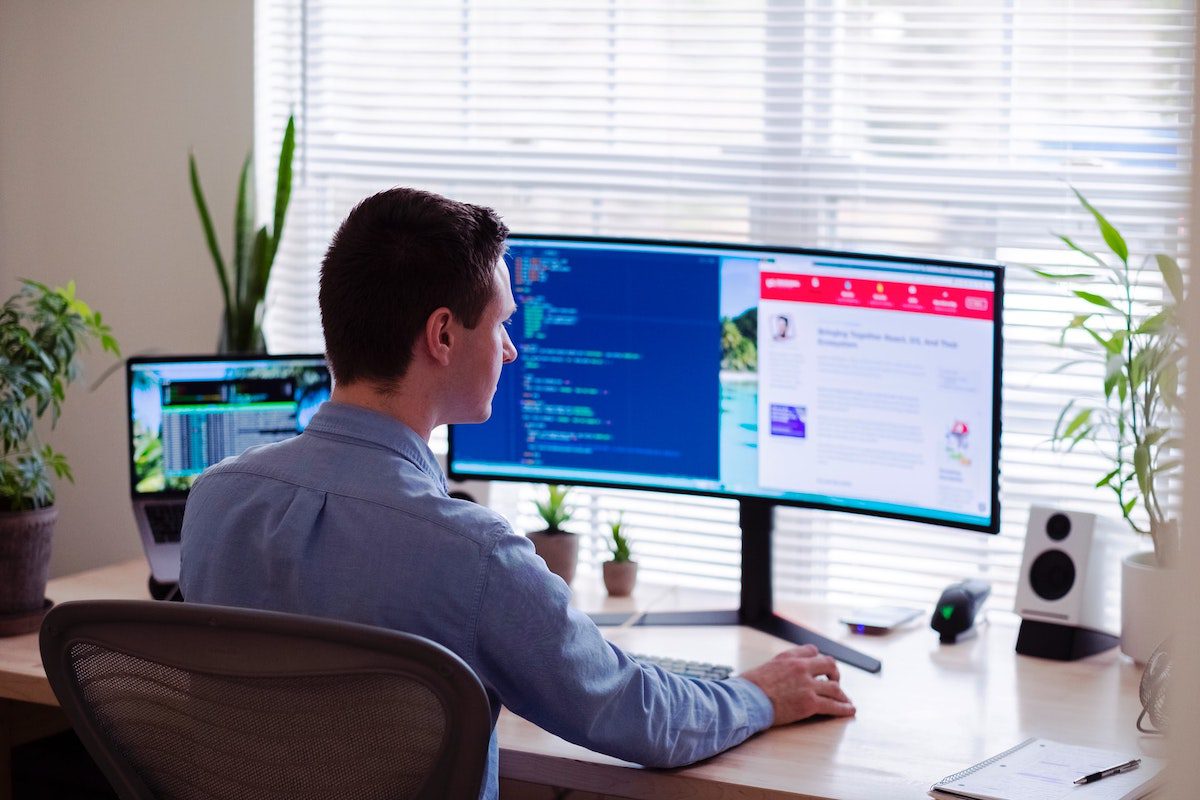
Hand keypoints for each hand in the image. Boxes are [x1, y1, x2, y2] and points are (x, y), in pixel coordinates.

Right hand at [740, 644, 854, 725]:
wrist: (747, 700)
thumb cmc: (749, 687)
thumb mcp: (764, 667)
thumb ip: (778, 667)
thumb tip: (778, 673)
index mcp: (789, 657)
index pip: (812, 650)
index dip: (818, 659)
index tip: (820, 667)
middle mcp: (801, 668)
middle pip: (829, 664)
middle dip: (835, 673)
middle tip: (836, 681)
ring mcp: (807, 685)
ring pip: (834, 687)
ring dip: (842, 694)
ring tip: (846, 700)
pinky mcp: (810, 703)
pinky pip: (833, 705)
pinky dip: (844, 709)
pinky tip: (849, 710)